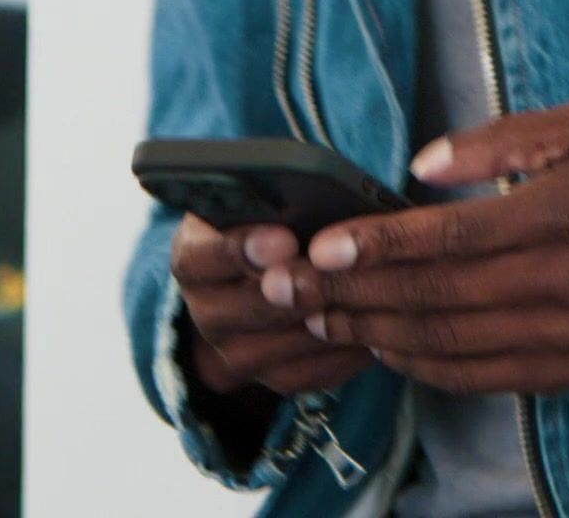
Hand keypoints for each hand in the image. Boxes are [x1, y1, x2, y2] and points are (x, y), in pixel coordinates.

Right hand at [170, 214, 374, 394]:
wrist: (250, 288)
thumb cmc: (265, 227)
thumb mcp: (252, 205)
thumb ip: (268, 200)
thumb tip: (307, 190)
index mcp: (193, 259)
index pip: (204, 257)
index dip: (244, 249)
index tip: (284, 239)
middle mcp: (204, 311)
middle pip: (249, 307)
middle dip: (298, 287)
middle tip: (336, 270)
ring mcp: (234, 353)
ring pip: (286, 344)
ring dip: (328, 318)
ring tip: (369, 292)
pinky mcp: (272, 379)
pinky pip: (312, 371)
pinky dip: (344, 349)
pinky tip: (374, 325)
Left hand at [261, 99, 568, 394]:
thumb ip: (504, 138)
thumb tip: (422, 167)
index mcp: (555, 213)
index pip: (443, 236)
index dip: (373, 245)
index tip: (320, 247)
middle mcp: (550, 281)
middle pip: (427, 294)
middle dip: (349, 293)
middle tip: (290, 288)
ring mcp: (557, 335)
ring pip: (441, 343)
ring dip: (372, 333)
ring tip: (322, 318)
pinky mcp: (565, 373)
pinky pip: (475, 377)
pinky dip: (421, 366)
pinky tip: (388, 347)